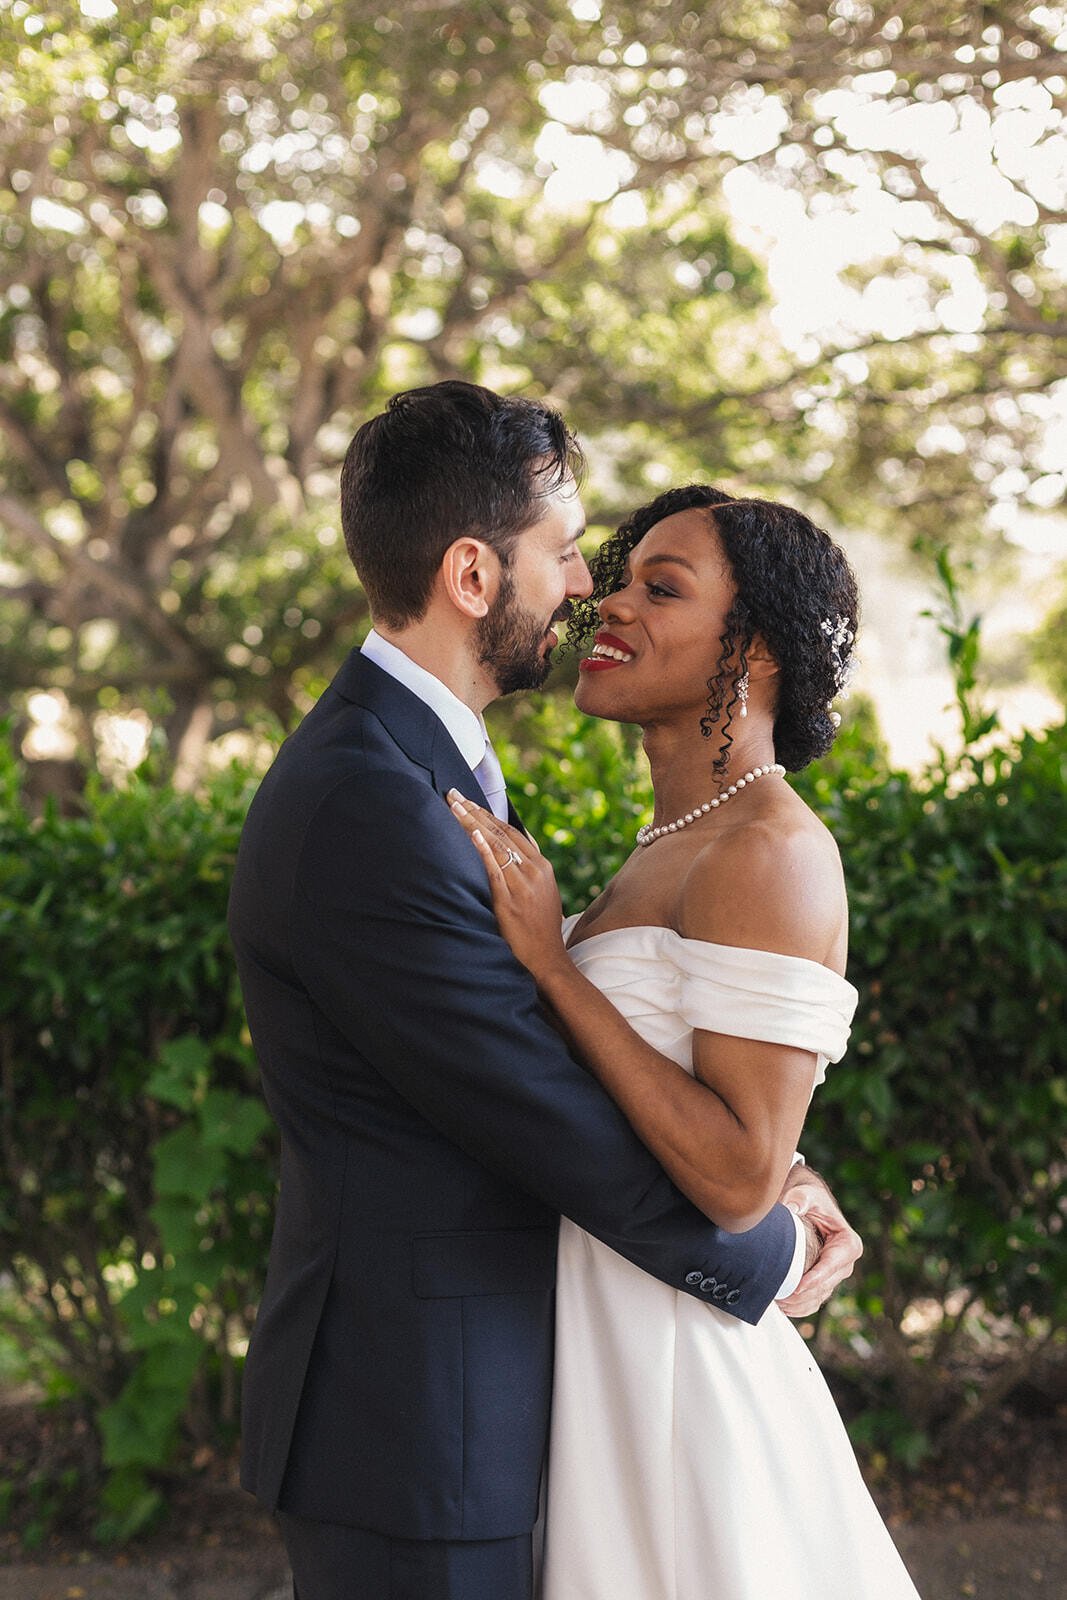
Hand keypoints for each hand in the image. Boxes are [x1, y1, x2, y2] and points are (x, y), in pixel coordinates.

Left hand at [447, 791, 566, 979]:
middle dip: (474, 811)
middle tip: (453, 794)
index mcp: (541, 866)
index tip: (468, 801)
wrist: (547, 957)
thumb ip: (527, 872)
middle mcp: (534, 870)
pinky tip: (472, 833)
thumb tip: (506, 855)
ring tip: (453, 806)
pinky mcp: (510, 900)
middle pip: (500, 832)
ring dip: (472, 823)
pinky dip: (483, 849)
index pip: (510, 832)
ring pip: (494, 845)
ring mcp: (523, 884)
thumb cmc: (539, 927)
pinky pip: (494, 869)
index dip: (487, 814)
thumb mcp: (541, 893)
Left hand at [776, 1164, 861, 1319]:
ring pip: (820, 1296)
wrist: (807, 1202)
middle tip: (780, 1297)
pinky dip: (801, 1307)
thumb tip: (791, 1208)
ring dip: (800, 1304)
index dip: (815, 1278)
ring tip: (778, 1303)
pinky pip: (816, 1301)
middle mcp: (845, 1262)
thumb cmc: (809, 1197)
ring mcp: (836, 1274)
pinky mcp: (825, 1282)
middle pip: (826, 1285)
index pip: (832, 1265)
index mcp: (848, 1243)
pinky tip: (784, 1307)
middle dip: (804, 1294)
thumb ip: (799, 1198)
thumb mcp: (806, 1193)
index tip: (797, 1287)